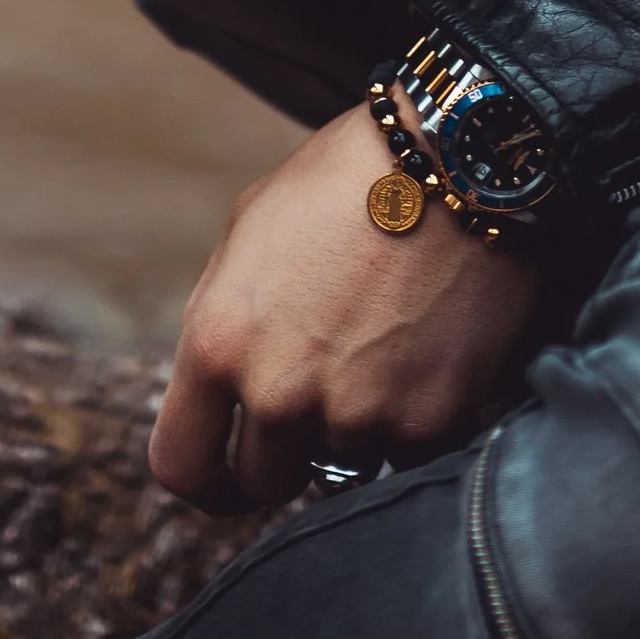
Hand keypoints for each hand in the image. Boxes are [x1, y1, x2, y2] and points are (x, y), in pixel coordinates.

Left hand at [149, 103, 543, 512]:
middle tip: (325, 389)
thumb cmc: (348, 179)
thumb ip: (227, 319)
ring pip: (342, 465)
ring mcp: (355, 414)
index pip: (183, 464)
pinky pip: (407, 455)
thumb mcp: (251, 229)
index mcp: (219, 341)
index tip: (229, 479)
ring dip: (358, 427)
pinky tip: (427, 351)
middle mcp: (278, 391)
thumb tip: (224, 389)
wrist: (456, 157)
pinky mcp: (427, 422)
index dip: (205, 481)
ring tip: (386, 345)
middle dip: (288, 451)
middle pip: (264, 480)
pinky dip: (415, 419)